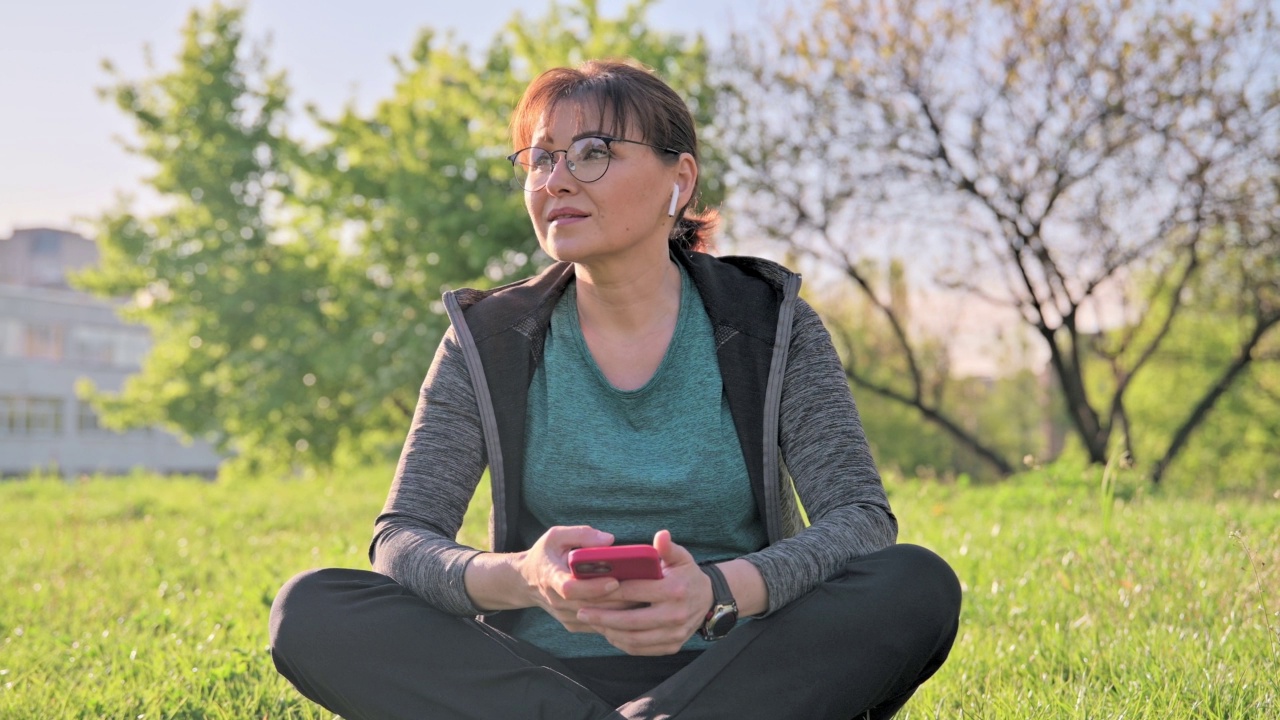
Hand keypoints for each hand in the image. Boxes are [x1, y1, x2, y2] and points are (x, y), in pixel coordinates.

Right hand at [515, 525, 637, 632]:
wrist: (527, 582)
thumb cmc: (546, 555)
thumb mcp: (555, 536)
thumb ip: (581, 534)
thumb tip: (609, 540)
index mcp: (550, 577)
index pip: (570, 588)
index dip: (593, 587)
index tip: (615, 579)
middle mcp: (556, 601)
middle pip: (590, 606)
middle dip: (617, 598)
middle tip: (644, 588)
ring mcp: (565, 616)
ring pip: (598, 618)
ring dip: (621, 609)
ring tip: (645, 596)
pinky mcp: (574, 624)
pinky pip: (598, 626)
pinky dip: (617, 617)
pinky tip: (636, 606)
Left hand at [576, 530, 712, 655]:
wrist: (708, 600)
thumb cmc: (687, 574)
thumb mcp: (681, 558)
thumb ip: (668, 548)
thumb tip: (661, 535)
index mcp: (675, 589)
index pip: (635, 591)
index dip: (610, 591)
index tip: (589, 591)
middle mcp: (675, 614)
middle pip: (631, 620)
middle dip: (603, 617)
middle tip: (582, 612)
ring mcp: (674, 633)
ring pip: (634, 638)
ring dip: (610, 632)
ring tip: (593, 623)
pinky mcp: (672, 646)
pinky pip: (642, 649)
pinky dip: (623, 643)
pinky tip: (610, 633)